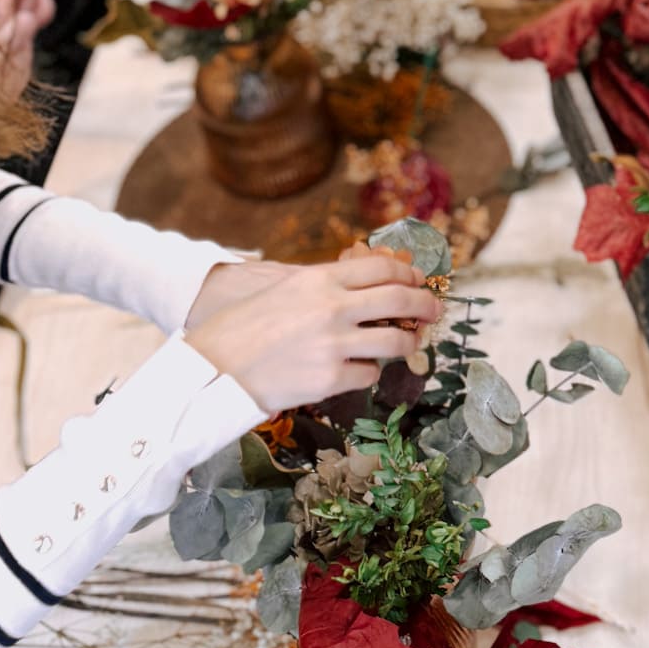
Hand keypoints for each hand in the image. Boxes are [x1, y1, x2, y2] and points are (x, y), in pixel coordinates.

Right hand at [188, 252, 443, 412]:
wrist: (213, 368)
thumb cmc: (242, 327)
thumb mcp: (282, 290)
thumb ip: (323, 286)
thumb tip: (366, 285)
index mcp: (320, 279)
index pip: (383, 268)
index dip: (408, 273)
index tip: (417, 280)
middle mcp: (333, 307)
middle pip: (401, 299)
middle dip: (426, 304)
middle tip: (435, 310)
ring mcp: (335, 345)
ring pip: (396, 341)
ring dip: (407, 342)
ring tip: (407, 345)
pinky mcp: (332, 379)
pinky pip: (370, 374)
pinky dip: (368, 372)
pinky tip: (355, 371)